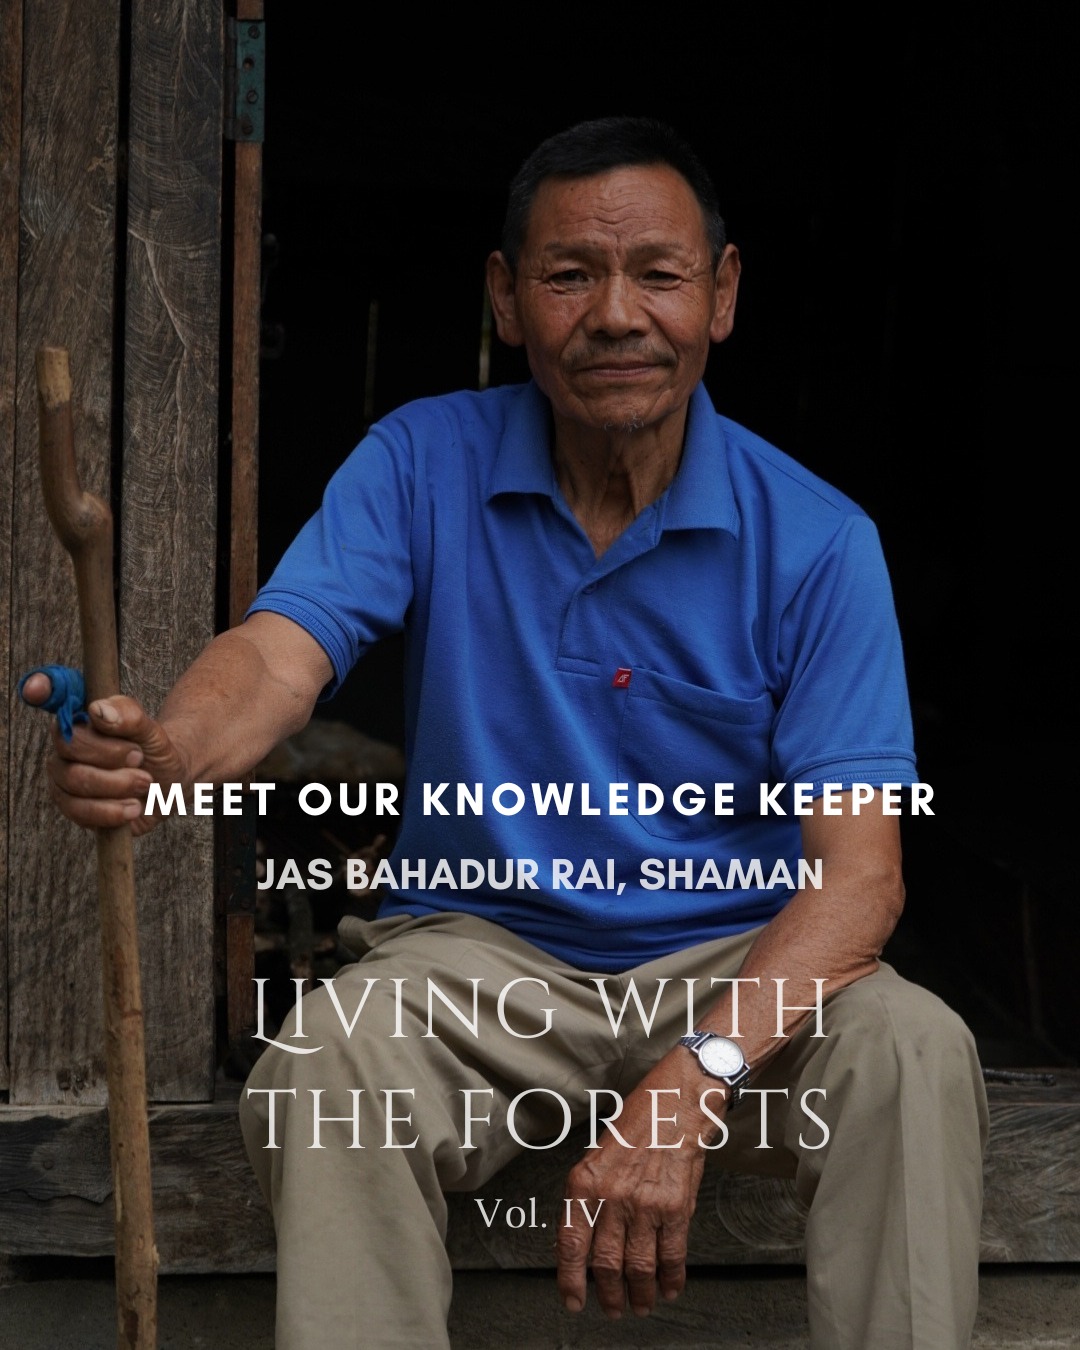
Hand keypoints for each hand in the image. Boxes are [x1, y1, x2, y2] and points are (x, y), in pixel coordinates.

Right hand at [22, 673, 182, 833]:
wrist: (168, 787)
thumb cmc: (154, 754)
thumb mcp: (152, 731)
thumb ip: (130, 716)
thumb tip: (99, 710)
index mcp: (82, 717)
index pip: (53, 696)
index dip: (42, 688)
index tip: (41, 689)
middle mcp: (66, 745)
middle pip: (71, 745)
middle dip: (113, 755)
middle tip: (140, 758)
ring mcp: (64, 777)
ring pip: (76, 781)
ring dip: (118, 784)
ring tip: (144, 783)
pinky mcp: (72, 807)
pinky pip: (81, 811)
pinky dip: (112, 811)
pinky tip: (133, 807)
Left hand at [555, 1065, 711, 1318]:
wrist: (675, 1103)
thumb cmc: (636, 1124)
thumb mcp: (596, 1155)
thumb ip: (588, 1197)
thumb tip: (582, 1242)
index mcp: (584, 1183)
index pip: (571, 1245)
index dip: (571, 1280)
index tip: (574, 1301)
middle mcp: (611, 1196)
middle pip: (606, 1264)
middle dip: (609, 1295)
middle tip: (613, 1308)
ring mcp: (645, 1204)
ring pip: (638, 1267)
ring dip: (640, 1294)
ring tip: (641, 1304)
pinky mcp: (675, 1208)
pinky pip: (672, 1256)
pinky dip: (671, 1278)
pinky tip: (669, 1287)